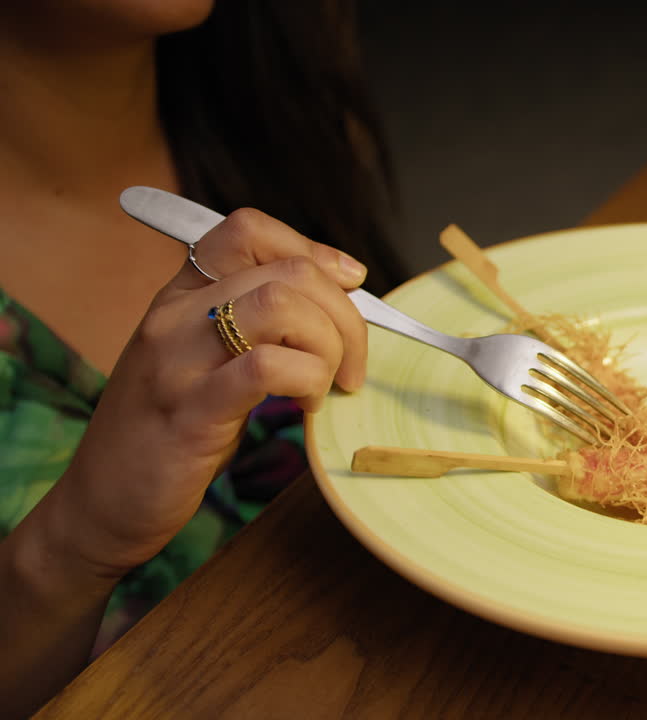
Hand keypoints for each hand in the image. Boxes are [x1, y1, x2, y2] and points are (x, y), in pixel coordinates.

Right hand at [49, 208, 368, 577]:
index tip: (349, 284)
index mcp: (179, 296)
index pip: (248, 230)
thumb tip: (334, 307)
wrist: (100, 503)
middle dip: (344, 314)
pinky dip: (307, 379)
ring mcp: (177, 361)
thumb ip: (252, 327)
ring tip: (328, 384)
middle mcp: (174, 316)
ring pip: (281, 305)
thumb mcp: (203, 362)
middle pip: (287, 271)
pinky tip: (308, 405)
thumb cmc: (167, 434)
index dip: (312, 250)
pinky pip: (266, 367)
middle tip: (351, 363)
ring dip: (329, 344)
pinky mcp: (190, 412)